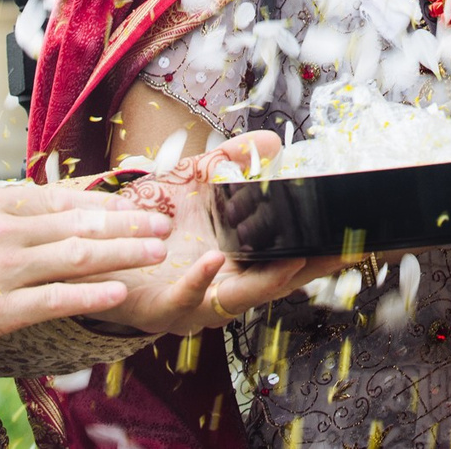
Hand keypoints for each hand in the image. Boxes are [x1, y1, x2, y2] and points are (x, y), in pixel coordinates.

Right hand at [0, 182, 171, 364]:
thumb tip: (33, 208)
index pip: (63, 197)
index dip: (106, 202)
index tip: (136, 204)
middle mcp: (1, 229)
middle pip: (80, 223)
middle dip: (128, 223)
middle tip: (163, 224)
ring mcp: (1, 269)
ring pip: (77, 256)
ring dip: (124, 254)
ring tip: (156, 253)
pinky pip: (55, 300)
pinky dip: (91, 295)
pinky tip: (119, 293)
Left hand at [87, 131, 337, 336]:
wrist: (93, 243)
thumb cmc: (149, 218)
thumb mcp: (195, 181)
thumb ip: (232, 161)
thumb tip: (274, 141)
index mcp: (238, 256)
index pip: (289, 255)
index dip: (322, 251)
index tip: (356, 240)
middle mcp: (224, 283)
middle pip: (278, 282)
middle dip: (311, 270)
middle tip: (341, 253)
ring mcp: (197, 300)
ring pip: (240, 298)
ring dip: (268, 281)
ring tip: (294, 261)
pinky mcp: (162, 309)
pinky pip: (186, 300)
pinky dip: (202, 281)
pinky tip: (215, 259)